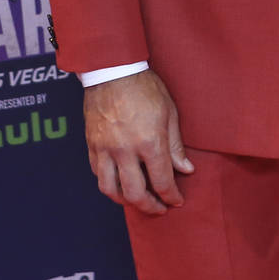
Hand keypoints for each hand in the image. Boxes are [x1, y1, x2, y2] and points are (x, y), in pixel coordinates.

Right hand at [83, 68, 193, 214]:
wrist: (113, 70)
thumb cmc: (145, 87)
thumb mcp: (169, 111)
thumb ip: (175, 144)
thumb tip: (186, 169)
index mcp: (149, 142)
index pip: (162, 181)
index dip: (171, 196)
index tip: (176, 201)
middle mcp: (126, 151)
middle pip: (135, 194)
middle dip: (150, 206)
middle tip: (159, 208)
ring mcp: (106, 149)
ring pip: (110, 190)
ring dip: (125, 201)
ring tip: (137, 200)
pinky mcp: (92, 145)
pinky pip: (98, 174)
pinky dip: (108, 184)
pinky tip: (118, 182)